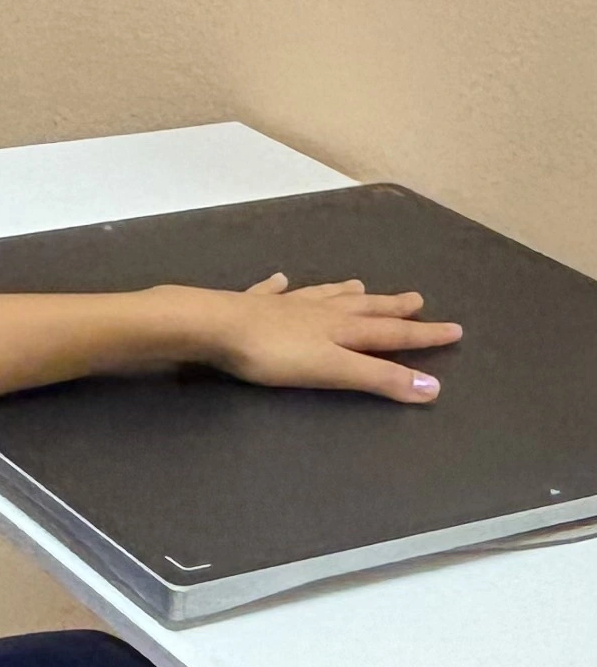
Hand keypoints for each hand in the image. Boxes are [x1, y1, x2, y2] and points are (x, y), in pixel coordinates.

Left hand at [197, 275, 460, 402]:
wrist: (213, 325)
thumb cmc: (274, 353)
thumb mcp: (333, 370)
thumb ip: (379, 377)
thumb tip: (433, 386)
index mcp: (341, 328)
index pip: (391, 332)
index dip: (423, 334)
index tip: (454, 328)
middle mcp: (318, 311)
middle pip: (362, 308)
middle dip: (391, 306)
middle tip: (417, 298)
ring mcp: (284, 305)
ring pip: (323, 296)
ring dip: (344, 292)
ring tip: (359, 284)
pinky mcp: (252, 305)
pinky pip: (272, 292)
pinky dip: (280, 286)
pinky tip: (280, 279)